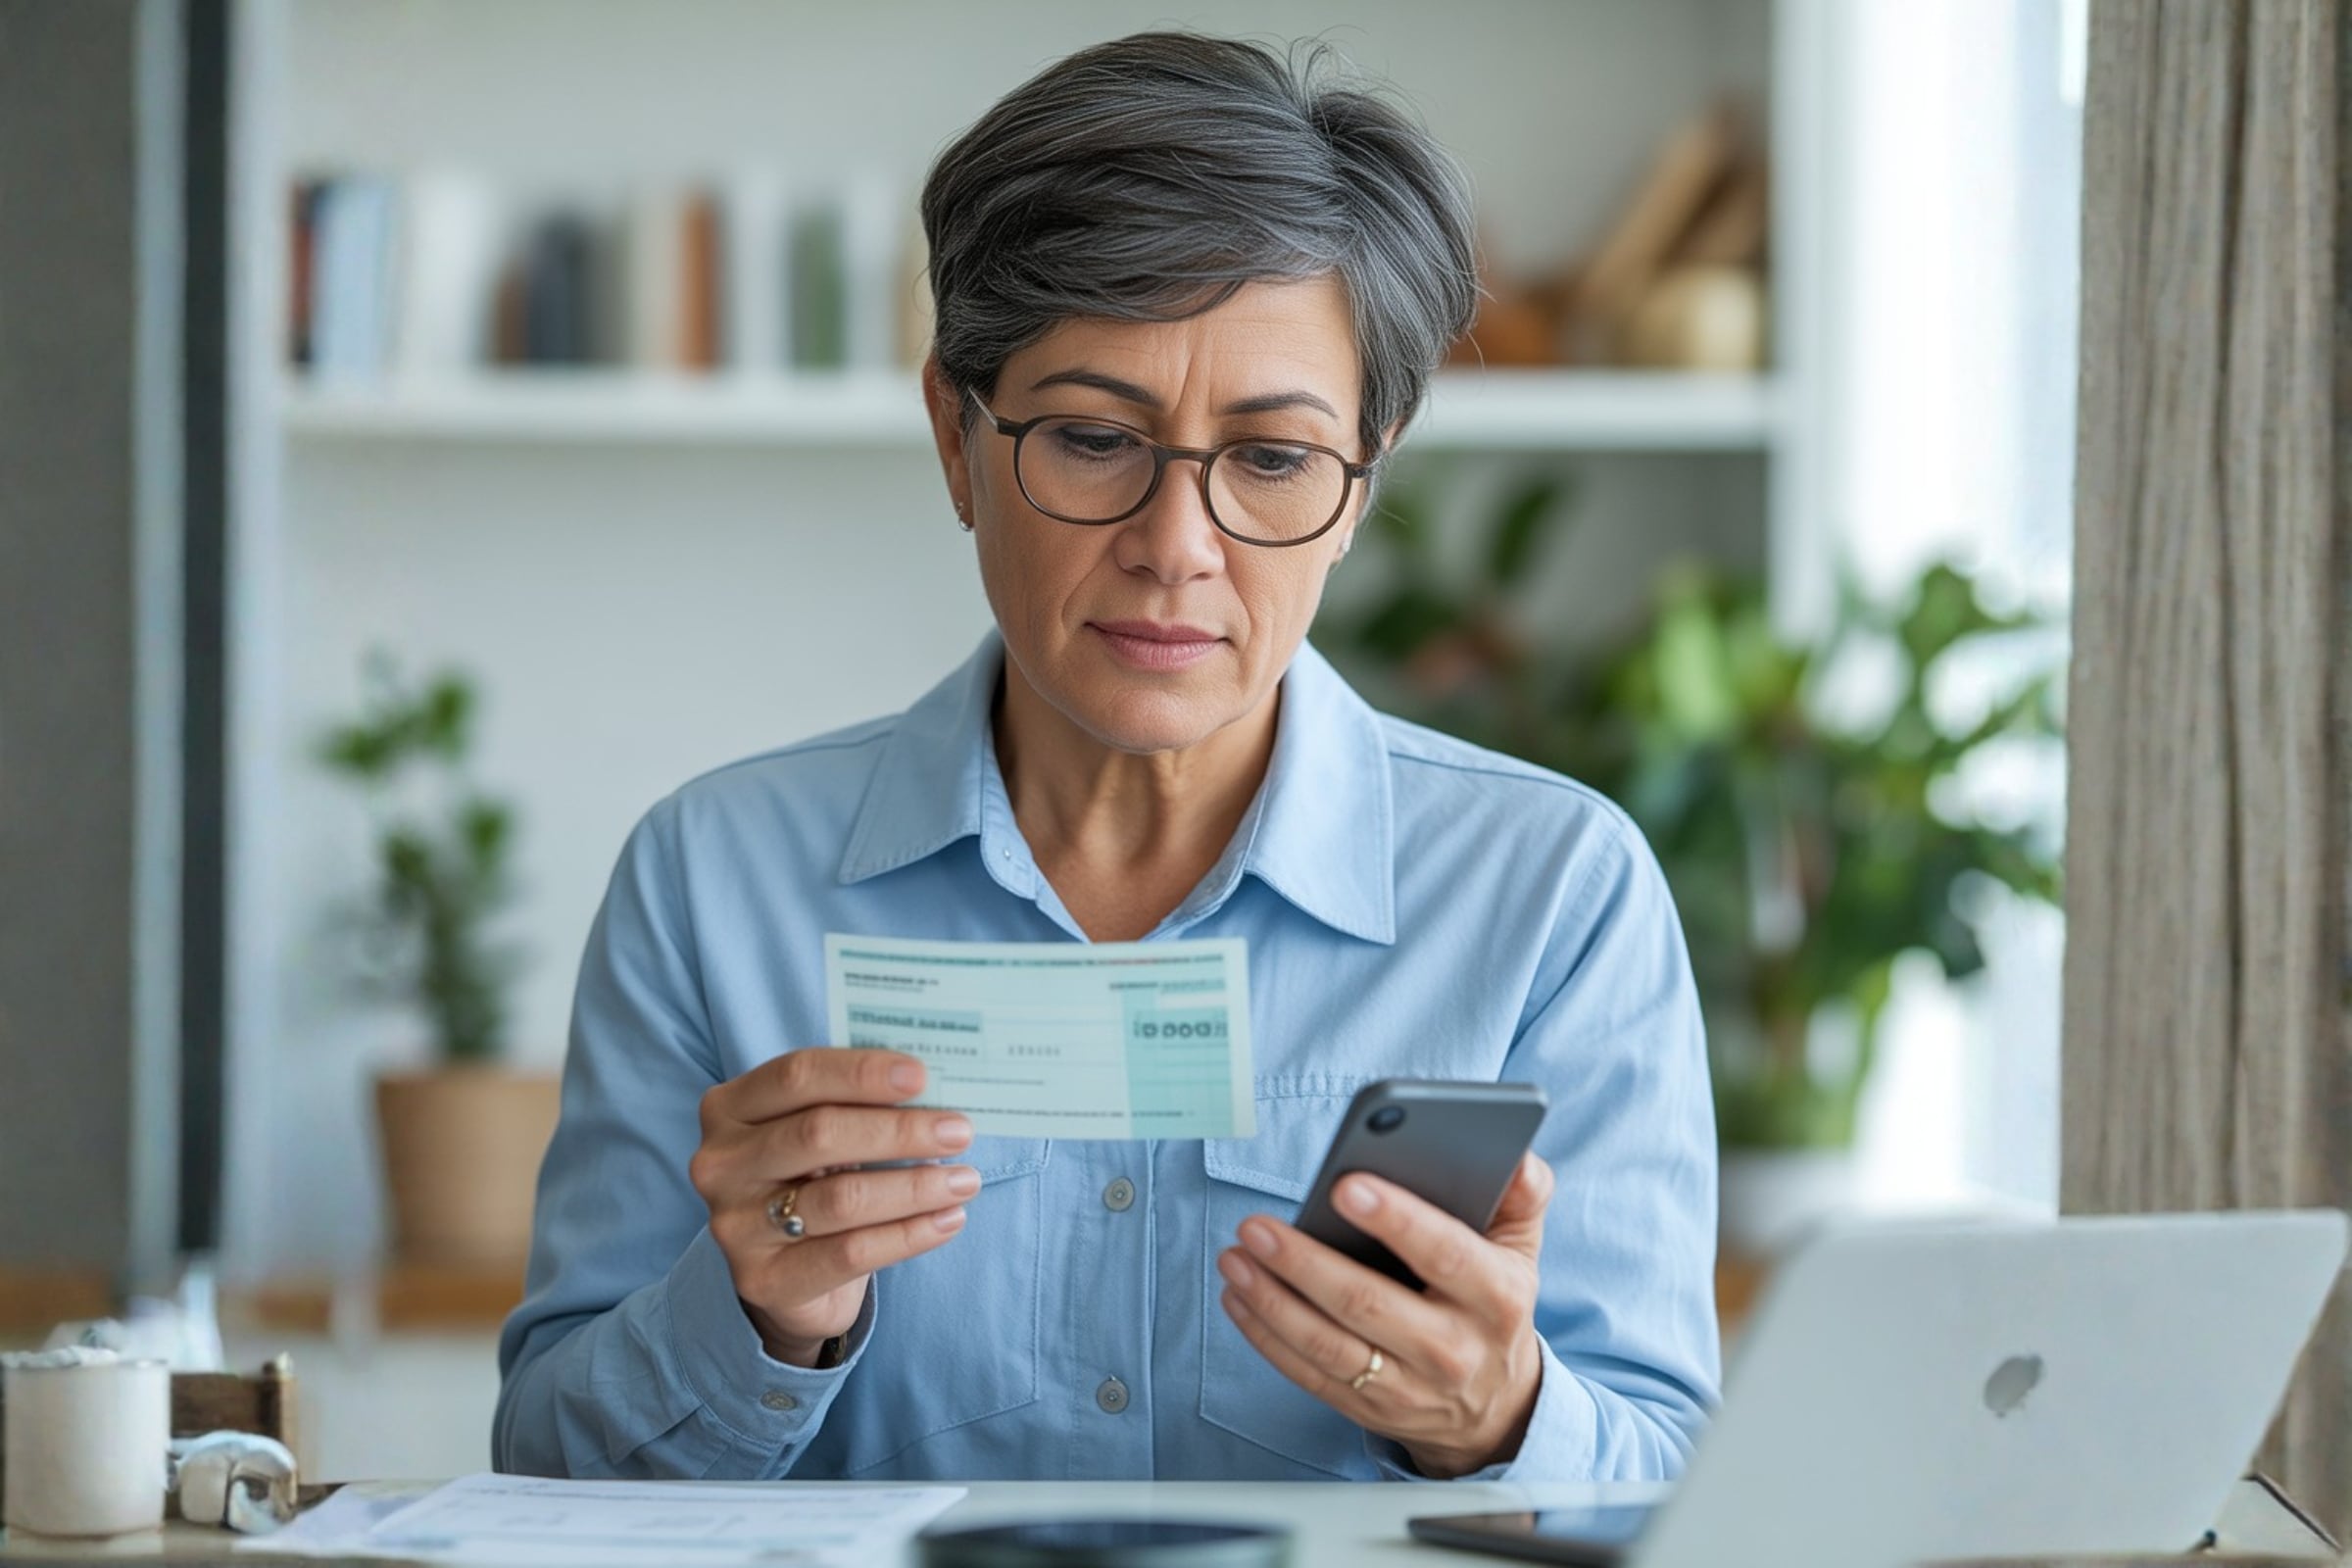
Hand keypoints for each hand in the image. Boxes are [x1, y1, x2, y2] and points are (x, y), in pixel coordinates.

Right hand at [690, 1048, 975, 1365]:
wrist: (785, 1273)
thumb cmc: (812, 1180)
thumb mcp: (816, 1132)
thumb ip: (854, 1104)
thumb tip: (934, 1089)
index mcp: (730, 1108)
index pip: (797, 1075)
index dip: (861, 1073)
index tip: (922, 1076)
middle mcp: (721, 1165)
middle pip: (819, 1133)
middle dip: (899, 1131)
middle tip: (959, 1131)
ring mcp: (735, 1226)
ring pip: (841, 1198)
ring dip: (915, 1186)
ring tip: (965, 1180)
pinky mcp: (764, 1281)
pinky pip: (850, 1253)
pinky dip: (909, 1235)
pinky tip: (948, 1221)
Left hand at [1216, 1151, 1553, 1477]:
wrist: (1498, 1406)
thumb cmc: (1494, 1303)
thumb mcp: (1520, 1248)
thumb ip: (1522, 1195)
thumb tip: (1514, 1152)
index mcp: (1496, 1296)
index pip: (1444, 1253)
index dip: (1397, 1219)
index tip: (1345, 1184)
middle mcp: (1453, 1348)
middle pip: (1368, 1304)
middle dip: (1304, 1262)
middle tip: (1256, 1226)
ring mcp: (1409, 1386)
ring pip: (1328, 1345)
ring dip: (1272, 1300)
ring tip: (1236, 1257)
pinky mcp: (1371, 1410)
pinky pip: (1309, 1374)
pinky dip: (1267, 1336)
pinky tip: (1239, 1297)